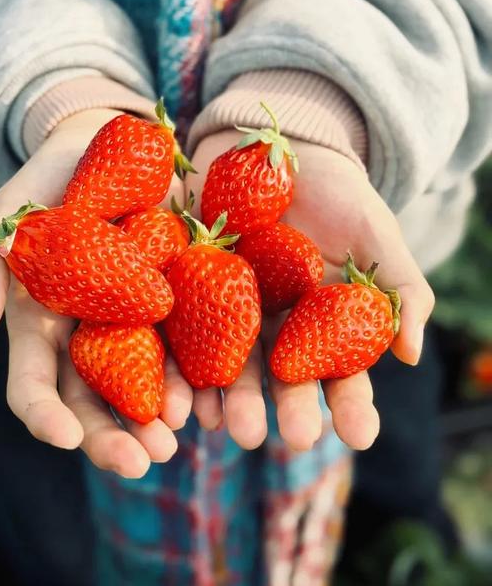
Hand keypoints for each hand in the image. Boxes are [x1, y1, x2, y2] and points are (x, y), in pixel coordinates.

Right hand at [0, 109, 192, 478]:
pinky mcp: (179, 305)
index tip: (66, 436)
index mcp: (41, 327)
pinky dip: (202, 379)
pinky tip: (217, 399)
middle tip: (143, 461)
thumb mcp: (11, 210)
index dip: (46, 416)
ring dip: (160, 419)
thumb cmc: (51, 180)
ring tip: (180, 438)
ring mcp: (135, 326)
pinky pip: (192, 350)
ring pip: (144, 389)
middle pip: (93, 403)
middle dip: (112, 438)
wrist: (112, 148)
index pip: (34, 387)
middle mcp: (87, 338)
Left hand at [187, 132, 434, 452]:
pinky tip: (175, 393)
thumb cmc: (336, 194)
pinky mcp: (189, 286)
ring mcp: (230, 309)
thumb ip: (398, 289)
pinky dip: (175, 361)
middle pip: (278, 375)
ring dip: (225, 397)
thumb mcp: (376, 233)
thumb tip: (409, 354)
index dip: (349, 404)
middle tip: (284, 438)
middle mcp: (276, 326)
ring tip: (222, 425)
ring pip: (227, 362)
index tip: (359, 434)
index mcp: (322, 323)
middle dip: (281, 407)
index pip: (339, 371)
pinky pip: (179, 328)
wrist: (275, 147)